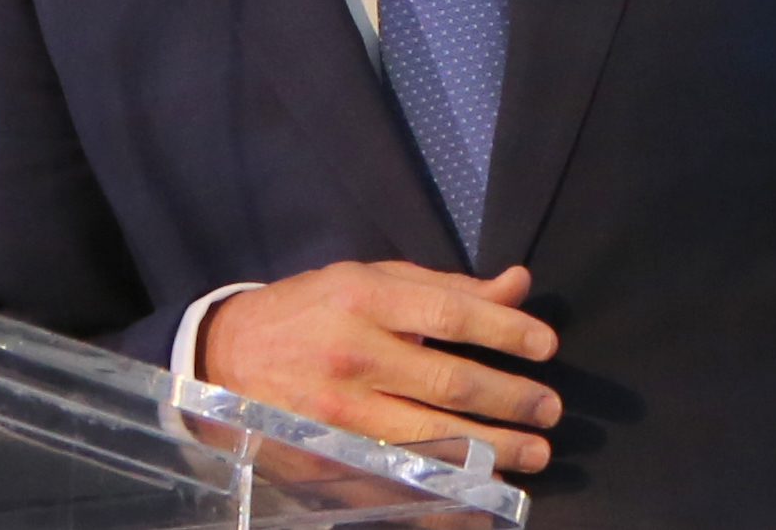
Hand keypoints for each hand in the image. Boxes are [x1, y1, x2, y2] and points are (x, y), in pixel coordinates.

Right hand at [201, 260, 561, 474]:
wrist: (224, 357)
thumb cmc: (310, 311)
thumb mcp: (370, 280)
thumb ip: (446, 287)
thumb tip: (519, 284)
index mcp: (364, 299)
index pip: (451, 313)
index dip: (506, 330)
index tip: (546, 346)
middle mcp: (352, 354)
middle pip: (450, 382)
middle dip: (512, 399)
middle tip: (550, 410)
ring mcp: (338, 413)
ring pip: (432, 437)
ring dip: (494, 450)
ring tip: (533, 455)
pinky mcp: (327, 456)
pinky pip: (398, 480)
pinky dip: (445, 493)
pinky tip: (481, 494)